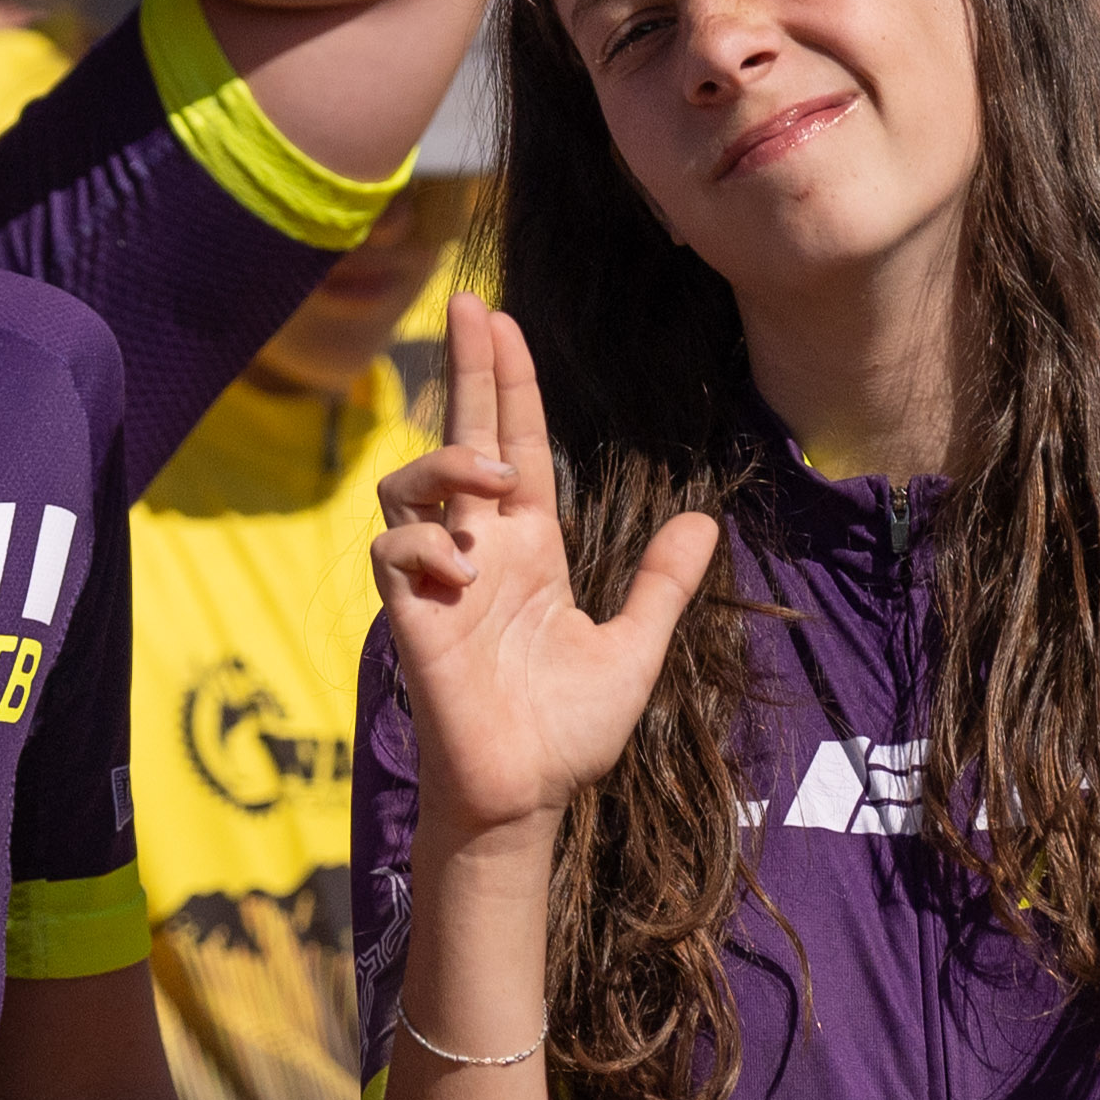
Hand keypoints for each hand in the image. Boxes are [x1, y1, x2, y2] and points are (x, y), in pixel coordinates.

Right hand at [370, 291, 718, 840]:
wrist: (527, 794)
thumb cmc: (569, 731)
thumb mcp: (634, 649)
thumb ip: (661, 585)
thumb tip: (703, 520)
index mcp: (530, 548)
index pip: (516, 447)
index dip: (511, 385)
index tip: (504, 322)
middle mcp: (480, 548)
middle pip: (464, 437)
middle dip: (467, 372)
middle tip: (467, 306)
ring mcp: (440, 578)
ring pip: (413, 484)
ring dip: (447, 465)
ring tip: (487, 483)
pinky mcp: (411, 614)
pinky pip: (396, 549)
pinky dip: (426, 544)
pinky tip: (463, 572)